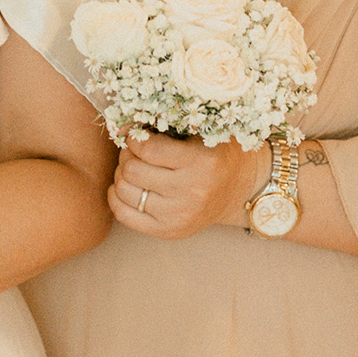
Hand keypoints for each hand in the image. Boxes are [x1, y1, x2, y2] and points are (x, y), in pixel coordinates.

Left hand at [107, 131, 270, 239]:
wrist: (241, 190)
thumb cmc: (219, 153)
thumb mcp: (204, 131)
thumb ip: (171, 124)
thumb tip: (124, 124)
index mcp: (202, 163)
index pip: (147, 148)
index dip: (134, 137)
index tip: (135, 133)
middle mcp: (191, 192)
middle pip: (132, 170)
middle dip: (127, 154)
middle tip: (135, 150)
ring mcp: (179, 216)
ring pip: (124, 191)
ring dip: (122, 174)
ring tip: (134, 167)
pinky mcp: (170, 232)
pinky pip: (124, 215)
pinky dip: (117, 197)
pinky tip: (127, 186)